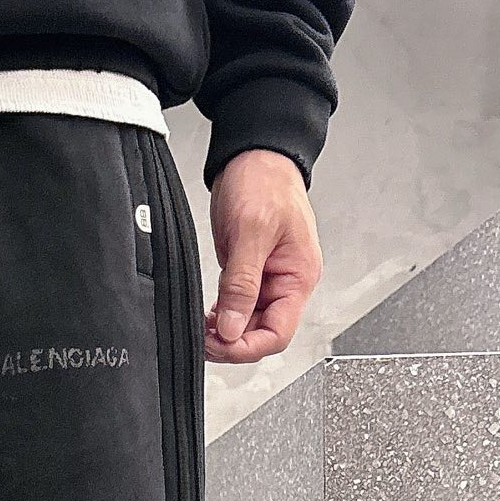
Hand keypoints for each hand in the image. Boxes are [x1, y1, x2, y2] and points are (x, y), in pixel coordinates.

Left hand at [205, 151, 322, 363]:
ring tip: (200, 327)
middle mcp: (287, 282)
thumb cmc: (263, 181)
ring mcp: (268, 279)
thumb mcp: (251, 232)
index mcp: (298, 276)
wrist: (255, 154)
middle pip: (262, 333)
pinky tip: (207, 315)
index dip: (246, 346)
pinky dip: (222, 316)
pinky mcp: (250, 272)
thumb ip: (242, 284)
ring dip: (224, 330)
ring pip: (248, 323)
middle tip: (201, 337)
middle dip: (231, 341)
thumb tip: (232, 328)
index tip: (217, 343)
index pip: (278, 333)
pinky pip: (238, 306)